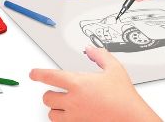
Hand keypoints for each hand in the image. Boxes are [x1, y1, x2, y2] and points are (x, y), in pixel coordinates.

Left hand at [30, 46, 160, 121]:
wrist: (131, 118)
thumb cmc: (123, 96)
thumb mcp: (114, 68)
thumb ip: (100, 55)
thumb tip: (90, 49)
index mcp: (78, 83)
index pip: (50, 77)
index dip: (39, 74)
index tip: (33, 73)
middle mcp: (73, 102)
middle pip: (47, 98)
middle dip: (49, 93)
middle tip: (56, 90)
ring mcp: (75, 118)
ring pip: (52, 114)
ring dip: (54, 108)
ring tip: (63, 104)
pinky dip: (63, 120)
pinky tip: (71, 115)